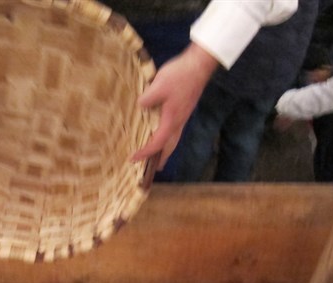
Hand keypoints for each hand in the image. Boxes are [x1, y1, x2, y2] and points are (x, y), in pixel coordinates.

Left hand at [131, 43, 218, 168]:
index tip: (133, 158)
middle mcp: (179, 122)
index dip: (145, 153)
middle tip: (154, 169)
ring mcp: (183, 116)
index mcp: (172, 120)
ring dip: (166, 149)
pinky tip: (164, 132)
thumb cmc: (180, 75)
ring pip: (174, 139)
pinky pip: (175, 130)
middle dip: (161, 158)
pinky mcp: (184, 109)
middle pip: (170, 146)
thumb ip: (147, 99)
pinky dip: (168, 137)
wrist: (199, 65)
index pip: (157, 143)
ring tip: (158, 155)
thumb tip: (140, 106)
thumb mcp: (158, 86)